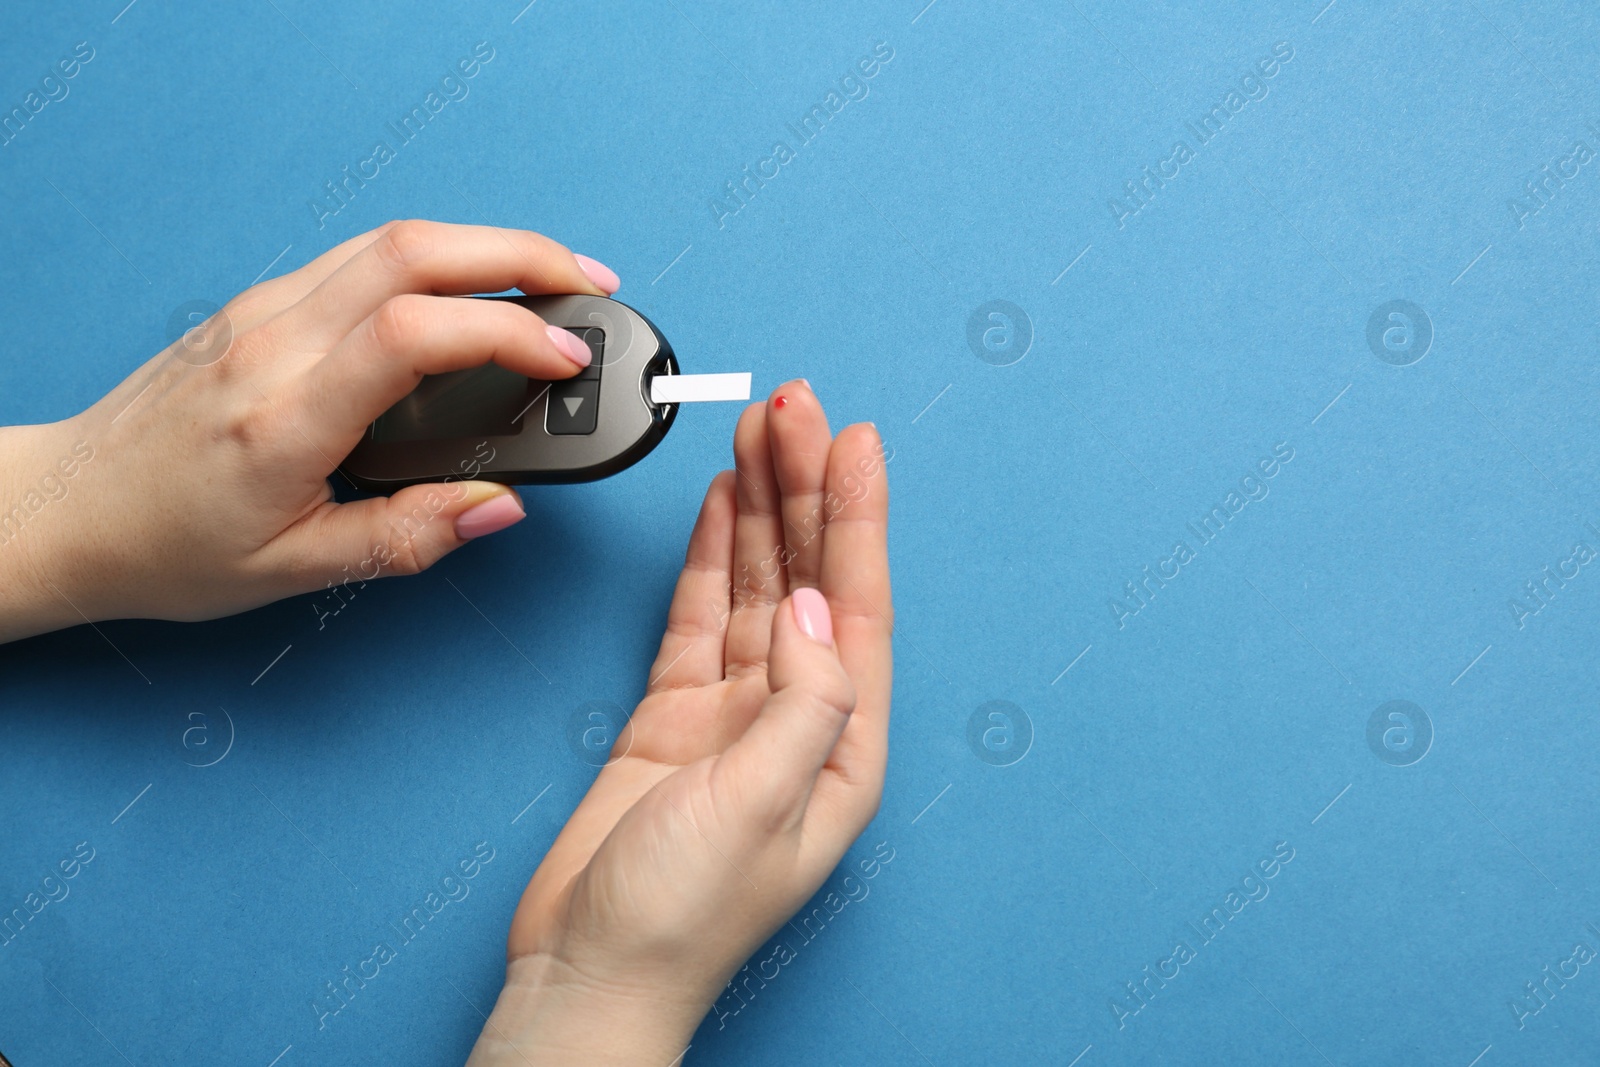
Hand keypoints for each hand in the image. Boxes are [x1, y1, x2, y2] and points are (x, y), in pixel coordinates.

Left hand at [0, 220, 621, 642]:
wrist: (70, 507)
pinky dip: (439, 258)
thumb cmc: (168, 545)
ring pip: (392, 239)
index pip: (415, 332)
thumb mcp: (294, 570)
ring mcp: (262, 309)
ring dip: (486, 246)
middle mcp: (272, 340)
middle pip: (414, 250)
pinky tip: (472, 293)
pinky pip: (362, 257)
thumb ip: (406, 538)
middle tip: (592, 286)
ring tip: (553, 282)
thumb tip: (501, 506)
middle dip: (523, 254)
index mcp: (285, 416)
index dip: (510, 330)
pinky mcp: (261, 302)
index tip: (569, 359)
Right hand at [466, 383, 891, 1065]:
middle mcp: (798, 721)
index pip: (860, 606)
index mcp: (841, 749)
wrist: (586, 970)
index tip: (854, 440)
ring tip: (762, 430)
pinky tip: (725, 506)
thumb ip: (803, 700)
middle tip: (796, 406)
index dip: (857, 517)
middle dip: (805, 490)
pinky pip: (703, 617)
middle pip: (812, 579)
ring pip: (759, 586)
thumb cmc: (679, 919)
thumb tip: (820, 606)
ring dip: (762, 508)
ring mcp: (736, 712)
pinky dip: (714, 558)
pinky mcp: (676, 712)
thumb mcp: (761, 806)